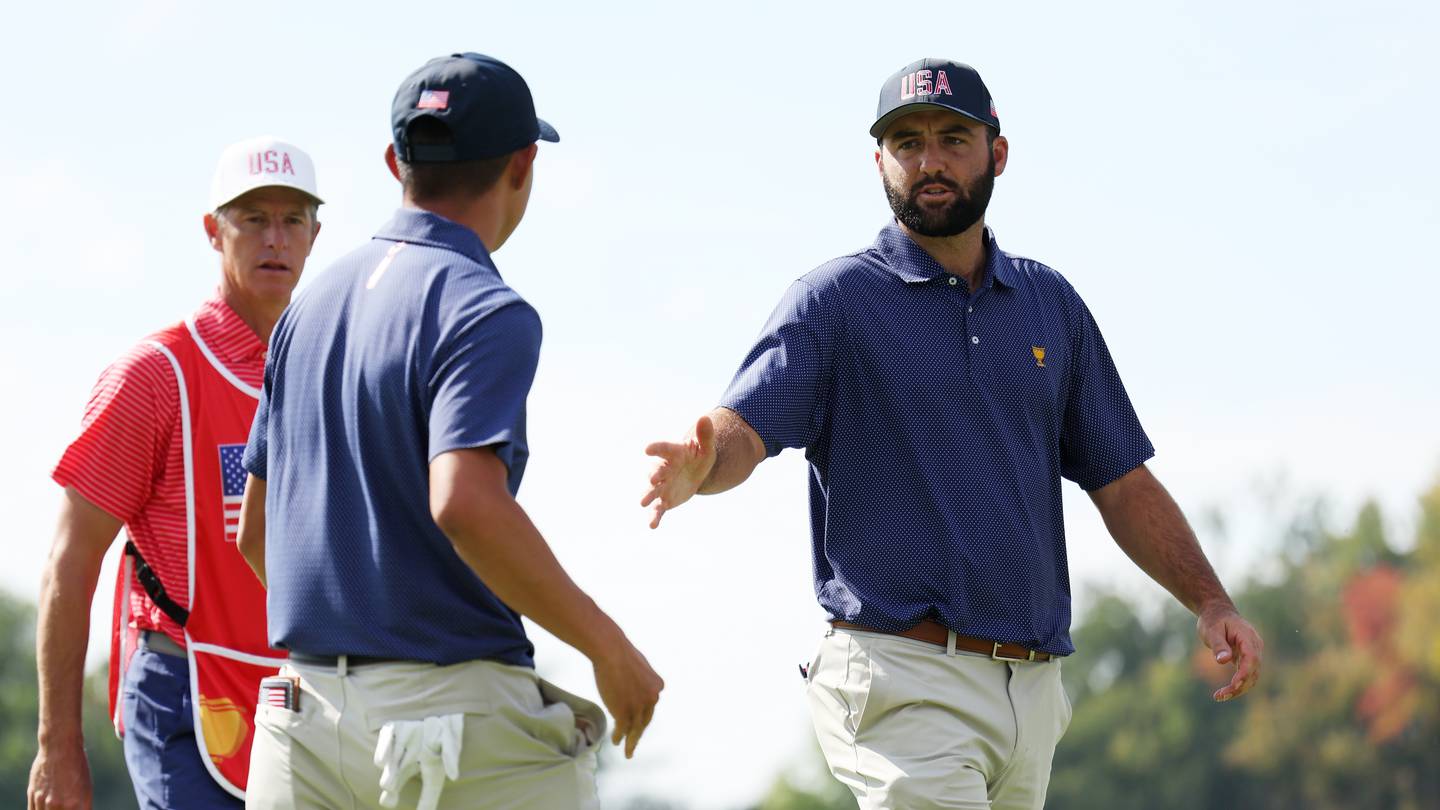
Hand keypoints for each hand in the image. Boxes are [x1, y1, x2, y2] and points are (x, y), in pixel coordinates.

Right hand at [28, 744, 91, 809]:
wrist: (60, 748)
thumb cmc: (77, 767)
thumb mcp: (85, 789)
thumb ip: (80, 807)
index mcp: (78, 804)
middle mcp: (60, 805)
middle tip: (64, 808)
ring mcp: (44, 801)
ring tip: (55, 806)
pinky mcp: (33, 795)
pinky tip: (44, 808)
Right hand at [590, 640, 663, 758]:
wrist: (611, 651)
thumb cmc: (620, 652)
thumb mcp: (638, 666)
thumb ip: (640, 678)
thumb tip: (635, 682)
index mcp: (657, 686)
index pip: (650, 705)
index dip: (642, 714)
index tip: (637, 721)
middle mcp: (652, 698)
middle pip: (645, 719)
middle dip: (639, 732)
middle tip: (634, 742)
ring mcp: (638, 706)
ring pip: (635, 729)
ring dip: (631, 741)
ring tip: (628, 751)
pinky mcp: (624, 711)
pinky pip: (623, 729)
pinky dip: (620, 737)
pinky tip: (617, 742)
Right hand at [641, 415, 716, 528]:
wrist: (695, 473)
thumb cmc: (698, 456)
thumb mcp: (706, 447)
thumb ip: (705, 435)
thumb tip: (705, 418)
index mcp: (673, 453)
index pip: (664, 449)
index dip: (656, 449)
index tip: (648, 449)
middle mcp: (664, 469)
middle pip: (656, 471)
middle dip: (654, 475)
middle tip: (652, 479)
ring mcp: (663, 486)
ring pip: (653, 491)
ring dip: (648, 496)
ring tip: (643, 503)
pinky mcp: (665, 500)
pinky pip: (658, 509)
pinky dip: (655, 516)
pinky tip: (652, 526)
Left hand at [1197, 602, 1262, 701]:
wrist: (1218, 612)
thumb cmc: (1214, 620)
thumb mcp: (1212, 630)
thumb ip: (1219, 645)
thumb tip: (1224, 661)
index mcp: (1248, 637)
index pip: (1251, 659)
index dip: (1244, 674)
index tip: (1233, 686)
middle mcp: (1254, 646)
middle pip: (1253, 671)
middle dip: (1239, 686)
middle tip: (1220, 696)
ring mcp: (1253, 653)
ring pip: (1252, 676)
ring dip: (1239, 689)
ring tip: (1219, 697)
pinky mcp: (1247, 659)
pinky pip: (1247, 675)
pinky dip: (1238, 685)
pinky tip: (1224, 693)